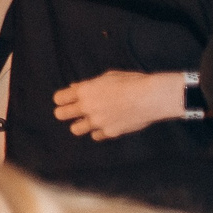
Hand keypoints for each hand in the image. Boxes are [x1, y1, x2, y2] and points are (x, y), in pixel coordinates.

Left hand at [54, 68, 188, 139]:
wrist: (153, 97)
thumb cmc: (133, 82)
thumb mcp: (109, 77)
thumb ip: (89, 84)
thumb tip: (73, 87)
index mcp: (85, 91)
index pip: (59, 98)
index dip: (62, 99)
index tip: (68, 100)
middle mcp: (87, 107)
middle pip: (60, 115)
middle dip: (64, 113)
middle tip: (74, 112)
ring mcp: (97, 121)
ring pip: (75, 129)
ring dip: (81, 125)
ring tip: (90, 120)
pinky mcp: (109, 132)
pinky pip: (96, 136)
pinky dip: (100, 131)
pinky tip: (107, 124)